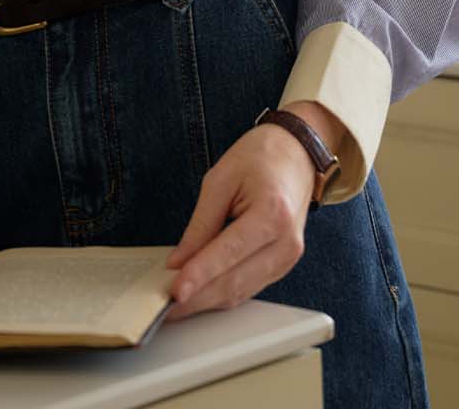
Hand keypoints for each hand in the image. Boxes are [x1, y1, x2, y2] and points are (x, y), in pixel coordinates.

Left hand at [162, 124, 314, 319]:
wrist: (294, 154)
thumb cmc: (259, 158)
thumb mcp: (221, 179)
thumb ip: (200, 224)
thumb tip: (179, 260)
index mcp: (272, 213)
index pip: (230, 253)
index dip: (199, 275)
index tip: (175, 290)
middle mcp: (286, 243)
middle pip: (236, 282)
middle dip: (198, 296)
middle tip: (164, 304)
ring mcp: (288, 258)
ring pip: (241, 292)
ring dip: (207, 300)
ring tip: (174, 303)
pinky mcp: (282, 265)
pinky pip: (248, 287)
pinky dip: (221, 292)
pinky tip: (199, 292)